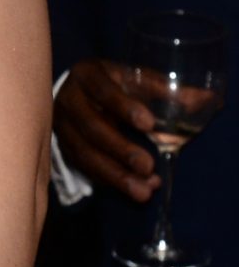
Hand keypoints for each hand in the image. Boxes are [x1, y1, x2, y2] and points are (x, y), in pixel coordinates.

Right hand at [55, 58, 157, 202]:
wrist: (78, 93)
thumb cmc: (114, 83)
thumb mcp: (134, 78)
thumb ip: (165, 89)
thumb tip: (204, 100)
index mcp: (87, 75)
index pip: (103, 91)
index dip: (124, 107)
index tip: (149, 124)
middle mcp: (68, 100)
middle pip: (91, 127)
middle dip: (120, 150)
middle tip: (148, 166)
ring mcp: (61, 125)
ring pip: (85, 154)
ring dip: (115, 175)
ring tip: (143, 191)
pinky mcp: (63, 147)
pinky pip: (84, 168)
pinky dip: (108, 181)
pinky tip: (132, 189)